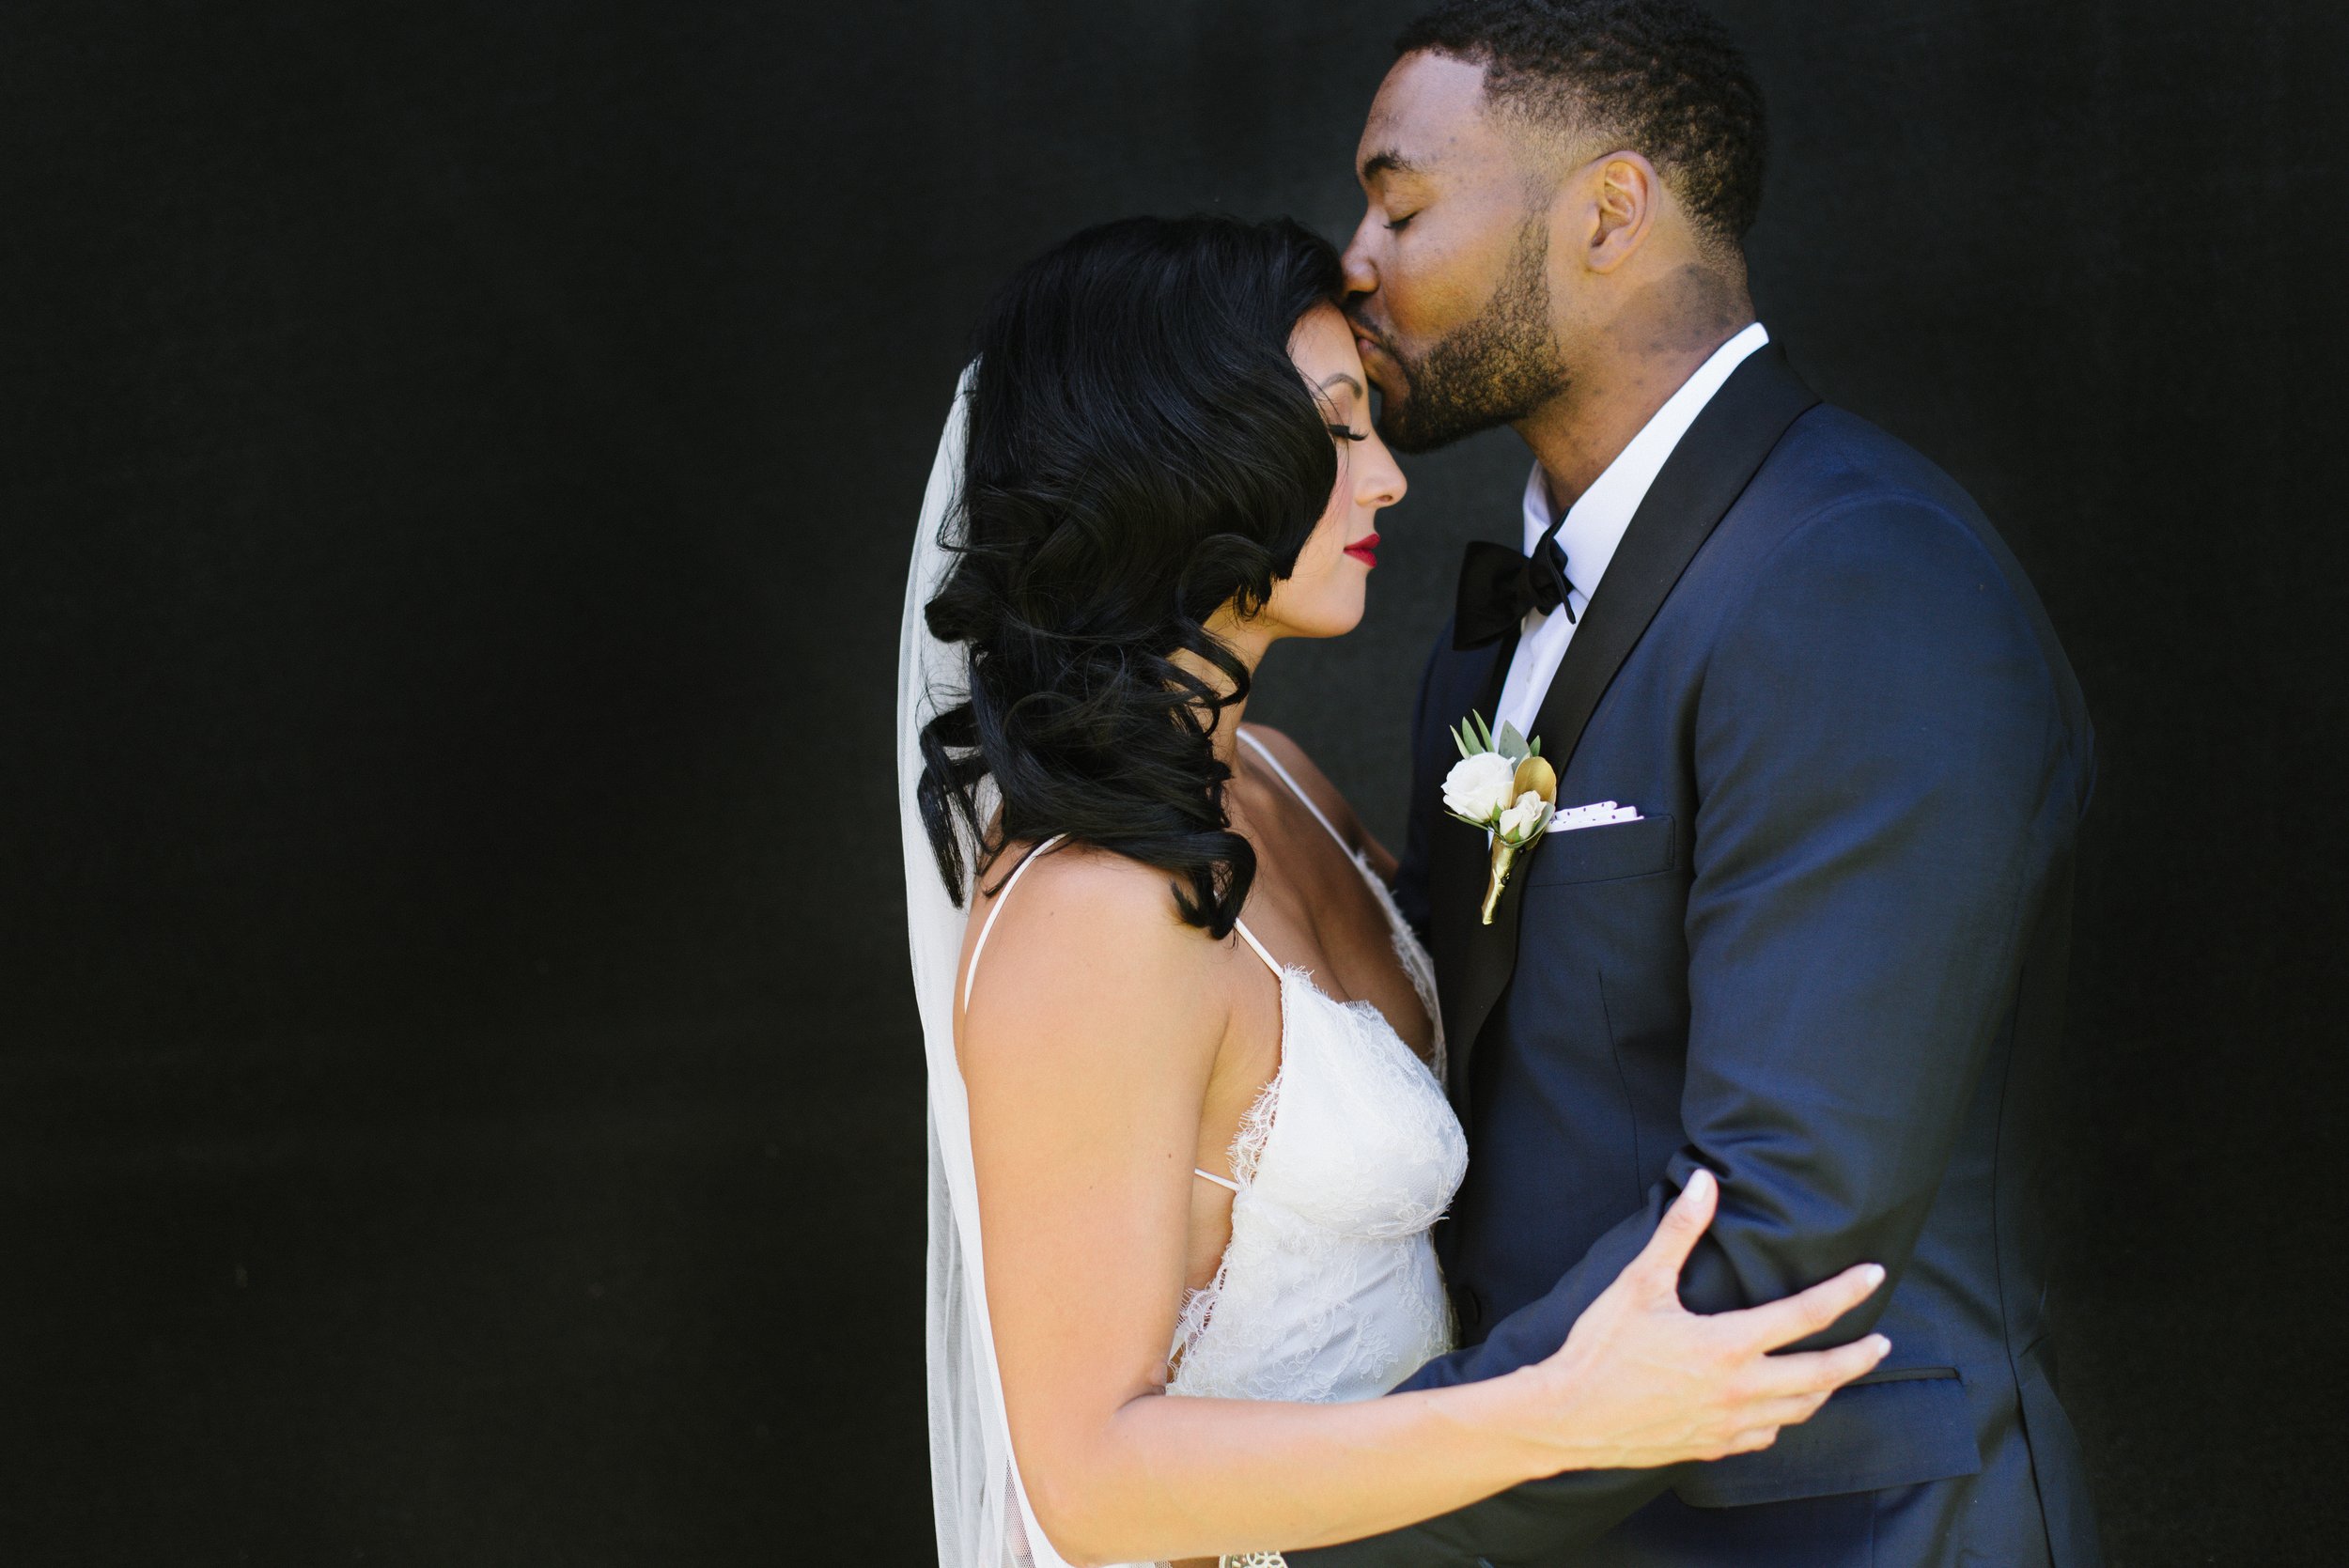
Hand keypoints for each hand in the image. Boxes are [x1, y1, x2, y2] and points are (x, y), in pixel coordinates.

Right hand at [1513, 1169, 1890, 1472]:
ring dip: (1826, 1389)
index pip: (1807, 1314)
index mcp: (1728, 1344)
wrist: (1568, 1417)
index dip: (1847, 1292)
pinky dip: (1783, 1418)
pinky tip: (1779, 1409)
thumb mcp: (1638, 1282)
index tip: (1874, 1276)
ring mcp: (1730, 1423)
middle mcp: (1740, 1389)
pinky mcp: (1713, 1446)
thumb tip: (1704, 1182)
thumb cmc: (1601, 1348)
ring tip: (1838, 1372)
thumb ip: (1679, 1231)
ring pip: (1800, 1409)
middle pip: (1822, 1374)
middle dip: (1858, 1356)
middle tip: (1881, 1342)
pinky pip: (1766, 1435)